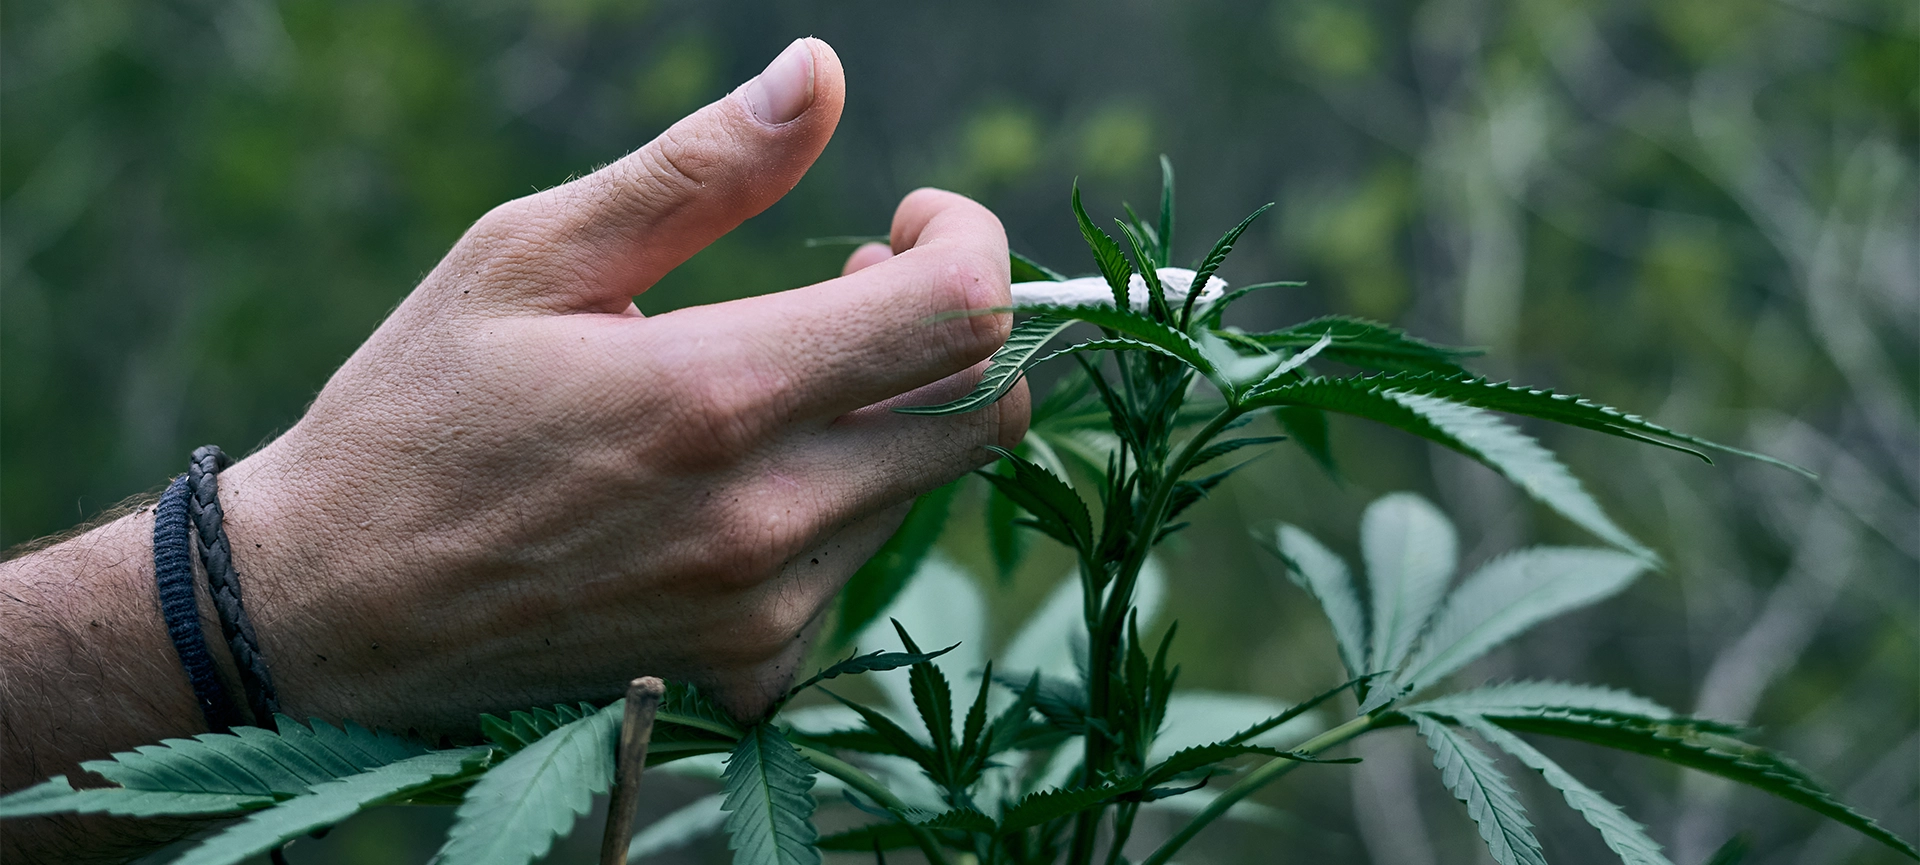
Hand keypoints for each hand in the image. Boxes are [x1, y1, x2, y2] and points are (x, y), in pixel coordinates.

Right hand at [214, 37, 1027, 726]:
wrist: (329, 604)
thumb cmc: (419, 410)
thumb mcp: (529, 254)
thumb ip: (696, 169)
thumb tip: (818, 74)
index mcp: (716, 393)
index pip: (962, 314)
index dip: (972, 245)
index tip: (909, 224)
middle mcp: (764, 515)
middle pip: (980, 410)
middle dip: (947, 330)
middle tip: (850, 292)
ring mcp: (763, 606)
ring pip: (921, 488)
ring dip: (886, 416)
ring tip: (768, 380)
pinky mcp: (746, 666)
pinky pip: (856, 571)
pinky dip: (835, 511)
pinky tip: (741, 485)